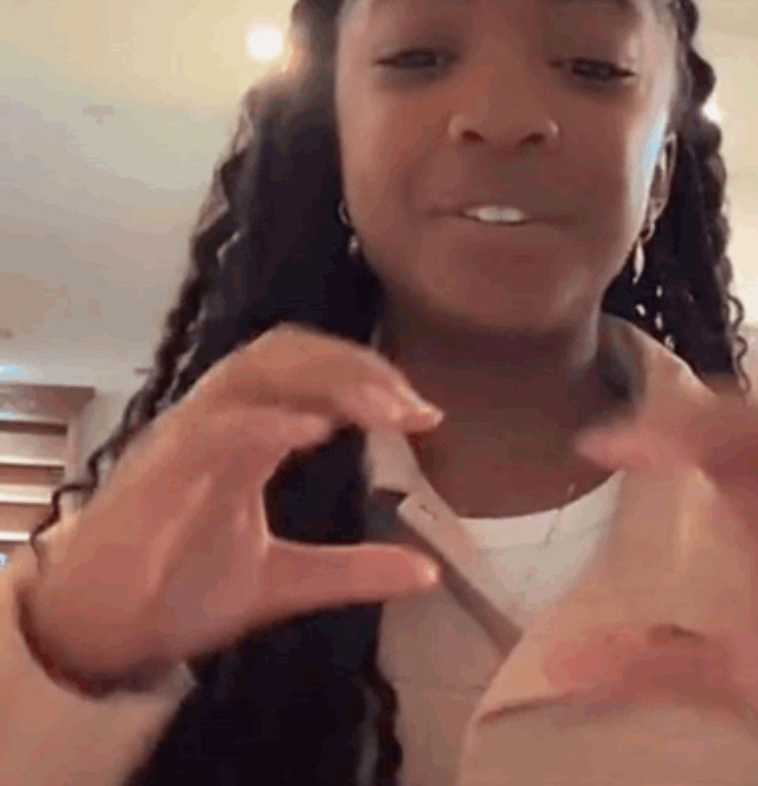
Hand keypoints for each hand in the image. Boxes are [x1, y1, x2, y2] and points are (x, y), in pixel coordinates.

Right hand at [21, 324, 443, 686]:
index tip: (425, 412)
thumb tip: (428, 573)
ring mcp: (185, 440)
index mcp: (243, 432)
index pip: (304, 369)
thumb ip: (353, 570)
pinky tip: (317, 430)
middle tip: (411, 406)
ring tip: (384, 409)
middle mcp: (215, 420)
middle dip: (354, 367)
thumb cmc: (181, 590)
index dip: (366, 375)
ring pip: (251, 374)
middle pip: (282, 354)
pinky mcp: (160, 474)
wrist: (100, 632)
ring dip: (324, 381)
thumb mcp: (286, 581)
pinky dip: (267, 422)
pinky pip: (214, 429)